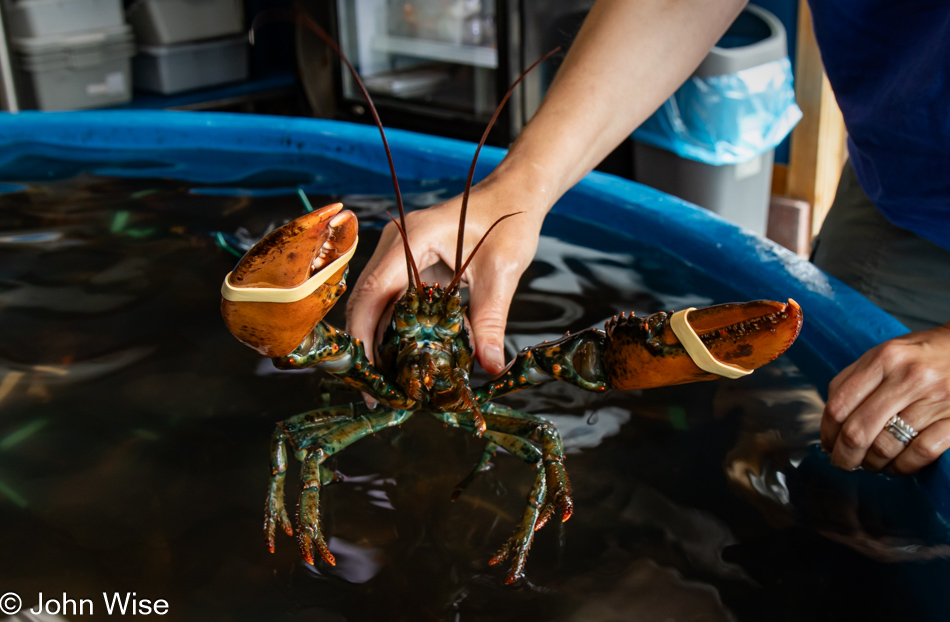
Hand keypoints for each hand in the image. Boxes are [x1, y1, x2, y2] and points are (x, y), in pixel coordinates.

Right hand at [345, 173, 547, 374]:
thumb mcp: (502, 274)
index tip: (369, 374)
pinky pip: (393, 300)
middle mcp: (396, 243)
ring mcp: (398, 252)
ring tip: (387, 384)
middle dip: (366, 347)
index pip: (374, 291)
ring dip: (379, 341)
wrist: (513, 196)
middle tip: (376, 392)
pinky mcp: (407, 264)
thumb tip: (491, 366)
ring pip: (376, 304)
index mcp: (412, 237)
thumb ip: (491, 321)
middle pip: (366, 301)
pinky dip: (395, 330)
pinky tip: (403, 360)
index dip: (365, 335)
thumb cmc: (508, 223)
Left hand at [820, 322, 949, 473]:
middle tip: (843, 462)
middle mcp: (908, 378)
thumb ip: (857, 378)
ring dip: (873, 463)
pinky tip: (898, 465)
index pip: (839, 405)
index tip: (827, 444)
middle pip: (857, 431)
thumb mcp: (888, 353)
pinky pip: (919, 454)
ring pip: (886, 447)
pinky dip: (903, 466)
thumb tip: (831, 417)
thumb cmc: (927, 354)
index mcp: (884, 359)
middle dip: (845, 456)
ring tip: (871, 463)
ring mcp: (934, 400)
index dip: (827, 432)